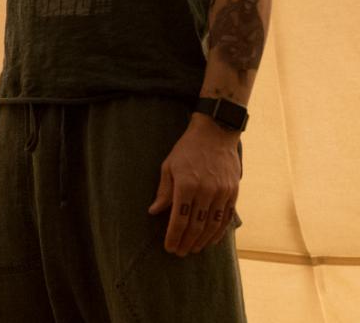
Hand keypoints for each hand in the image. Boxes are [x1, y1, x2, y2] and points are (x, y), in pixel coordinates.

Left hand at [147, 114, 241, 254]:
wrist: (215, 133)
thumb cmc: (187, 150)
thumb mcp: (168, 166)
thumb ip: (164, 191)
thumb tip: (154, 211)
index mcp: (186, 184)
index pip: (180, 218)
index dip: (174, 236)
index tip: (169, 247)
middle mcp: (206, 190)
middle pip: (197, 225)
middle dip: (187, 241)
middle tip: (180, 252)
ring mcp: (222, 192)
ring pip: (213, 224)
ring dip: (203, 240)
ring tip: (194, 249)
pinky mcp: (233, 192)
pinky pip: (227, 217)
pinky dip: (219, 231)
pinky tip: (212, 240)